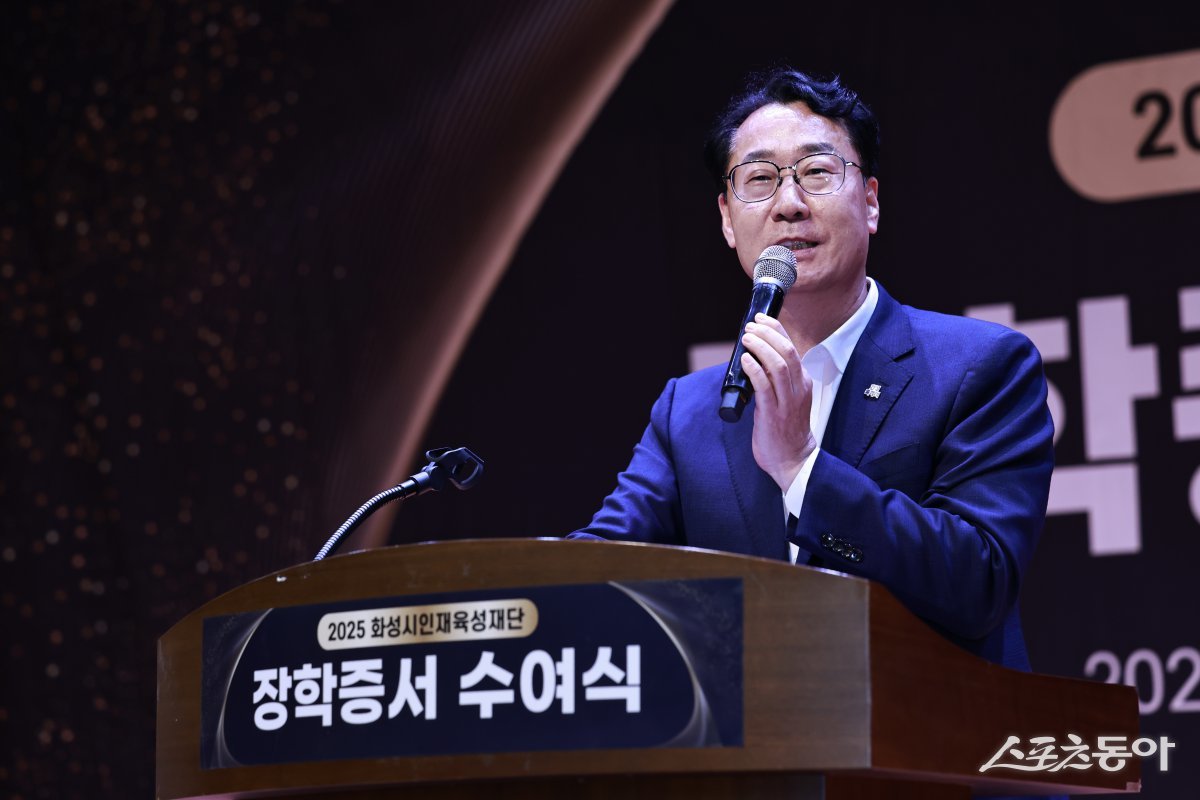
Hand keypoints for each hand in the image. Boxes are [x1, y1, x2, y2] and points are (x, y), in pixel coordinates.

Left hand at [739, 313, 817, 489]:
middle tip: (751, 324)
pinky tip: (745, 360)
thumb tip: (756, 359)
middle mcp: (798, 388)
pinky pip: (764, 386)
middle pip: (787, 351)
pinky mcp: (772, 414)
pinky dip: (754, 369)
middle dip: (768, 333)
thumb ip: (777, 380)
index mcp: (802, 382)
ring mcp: (787, 401)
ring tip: (747, 337)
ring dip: (760, 347)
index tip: (761, 319)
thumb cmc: (786, 429)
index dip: (776, 330)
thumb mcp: (789, 398)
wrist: (793, 460)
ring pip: (778, 365)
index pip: (792, 348)